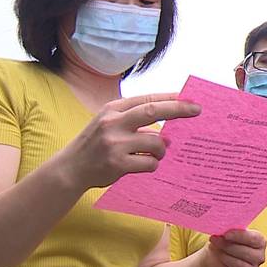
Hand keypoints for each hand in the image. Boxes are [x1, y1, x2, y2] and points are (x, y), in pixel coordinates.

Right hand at [57, 93, 200, 189]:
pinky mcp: (118, 164)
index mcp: (113, 109)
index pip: (148, 99)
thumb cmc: (95, 144)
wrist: (70, 169)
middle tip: (196, 110)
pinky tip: (142, 164)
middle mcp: (113, 122)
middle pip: (154, 111)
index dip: (171, 98)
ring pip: (156, 143)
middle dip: (179, 109)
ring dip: (161, 150)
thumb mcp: (109, 123)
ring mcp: (115, 143)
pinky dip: (152, 163)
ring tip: (153, 153)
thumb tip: (170, 129)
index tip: (190, 98)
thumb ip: (134, 120)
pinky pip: (150, 163)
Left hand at [201, 229, 266, 266]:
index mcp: (261, 242)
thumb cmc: (226, 241)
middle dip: (227, 245)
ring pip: (237, 264)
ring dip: (223, 256)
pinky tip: (217, 262)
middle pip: (244, 252)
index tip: (226, 234)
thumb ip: (231, 230)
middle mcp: (260, 257)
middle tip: (214, 239)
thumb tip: (223, 232)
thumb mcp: (230, 232)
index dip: (239, 236)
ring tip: (214, 250)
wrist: (217, 255)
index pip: (253, 239)